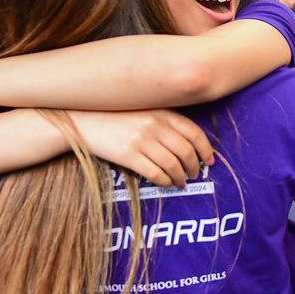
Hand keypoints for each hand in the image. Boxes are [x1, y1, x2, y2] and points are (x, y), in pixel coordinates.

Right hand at [69, 109, 213, 187]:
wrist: (84, 121)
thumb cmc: (117, 117)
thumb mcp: (145, 110)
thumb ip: (166, 121)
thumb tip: (191, 143)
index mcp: (162, 112)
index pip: (194, 133)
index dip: (206, 149)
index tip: (210, 160)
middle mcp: (154, 125)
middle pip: (186, 151)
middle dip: (194, 166)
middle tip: (195, 174)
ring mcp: (141, 140)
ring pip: (172, 165)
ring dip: (181, 177)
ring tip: (181, 182)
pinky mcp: (128, 155)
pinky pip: (155, 174)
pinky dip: (165, 181)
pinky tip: (167, 183)